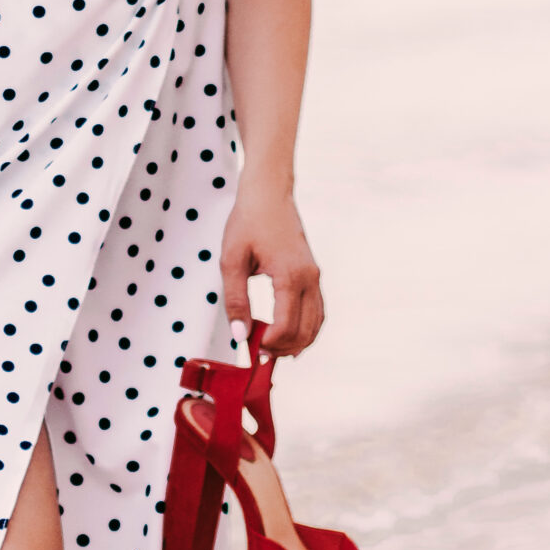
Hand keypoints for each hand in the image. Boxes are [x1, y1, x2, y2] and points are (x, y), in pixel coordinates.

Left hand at [220, 182, 323, 356]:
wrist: (269, 194)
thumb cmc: (248, 222)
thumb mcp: (231, 260)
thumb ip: (236, 300)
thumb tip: (240, 335)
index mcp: (290, 276)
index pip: (287, 326)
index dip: (270, 344)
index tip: (250, 350)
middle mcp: (309, 279)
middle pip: (305, 330)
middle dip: (283, 348)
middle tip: (259, 355)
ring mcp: (315, 276)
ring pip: (316, 324)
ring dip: (297, 342)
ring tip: (273, 350)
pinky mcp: (313, 274)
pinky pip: (317, 311)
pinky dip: (306, 329)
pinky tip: (289, 337)